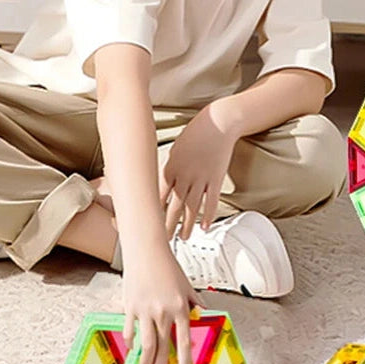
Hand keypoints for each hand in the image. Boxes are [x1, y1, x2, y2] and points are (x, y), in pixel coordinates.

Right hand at [121, 243, 200, 363]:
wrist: (146, 251)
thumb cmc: (166, 265)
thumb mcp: (186, 285)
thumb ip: (194, 302)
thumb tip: (203, 313)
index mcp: (180, 309)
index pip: (184, 343)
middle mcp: (163, 313)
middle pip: (163, 349)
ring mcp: (145, 311)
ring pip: (146, 345)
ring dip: (146, 362)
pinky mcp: (130, 307)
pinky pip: (130, 331)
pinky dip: (131, 342)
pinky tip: (133, 348)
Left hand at [161, 106, 237, 238]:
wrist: (217, 123)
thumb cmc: (194, 134)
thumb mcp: (175, 150)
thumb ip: (169, 169)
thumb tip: (162, 185)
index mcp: (170, 168)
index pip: (158, 195)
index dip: (152, 211)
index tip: (146, 223)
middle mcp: (184, 176)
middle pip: (174, 206)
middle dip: (167, 225)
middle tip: (162, 240)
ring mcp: (201, 178)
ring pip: (192, 207)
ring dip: (186, 225)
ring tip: (182, 238)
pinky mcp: (216, 179)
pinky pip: (211, 201)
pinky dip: (208, 215)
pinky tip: (204, 227)